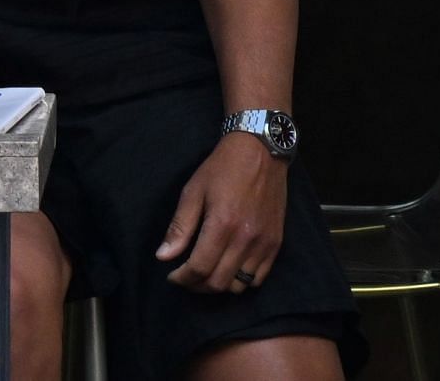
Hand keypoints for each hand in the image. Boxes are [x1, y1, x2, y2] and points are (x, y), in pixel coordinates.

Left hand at [156, 132, 288, 293]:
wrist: (260, 153)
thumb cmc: (221, 169)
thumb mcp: (193, 191)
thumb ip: (179, 227)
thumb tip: (163, 257)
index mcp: (222, 225)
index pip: (199, 268)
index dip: (182, 278)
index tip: (172, 276)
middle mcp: (246, 240)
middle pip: (219, 283)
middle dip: (197, 286)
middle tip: (185, 277)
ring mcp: (264, 244)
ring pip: (239, 286)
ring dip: (219, 286)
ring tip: (205, 274)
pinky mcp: (276, 244)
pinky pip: (259, 279)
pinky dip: (241, 281)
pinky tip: (228, 269)